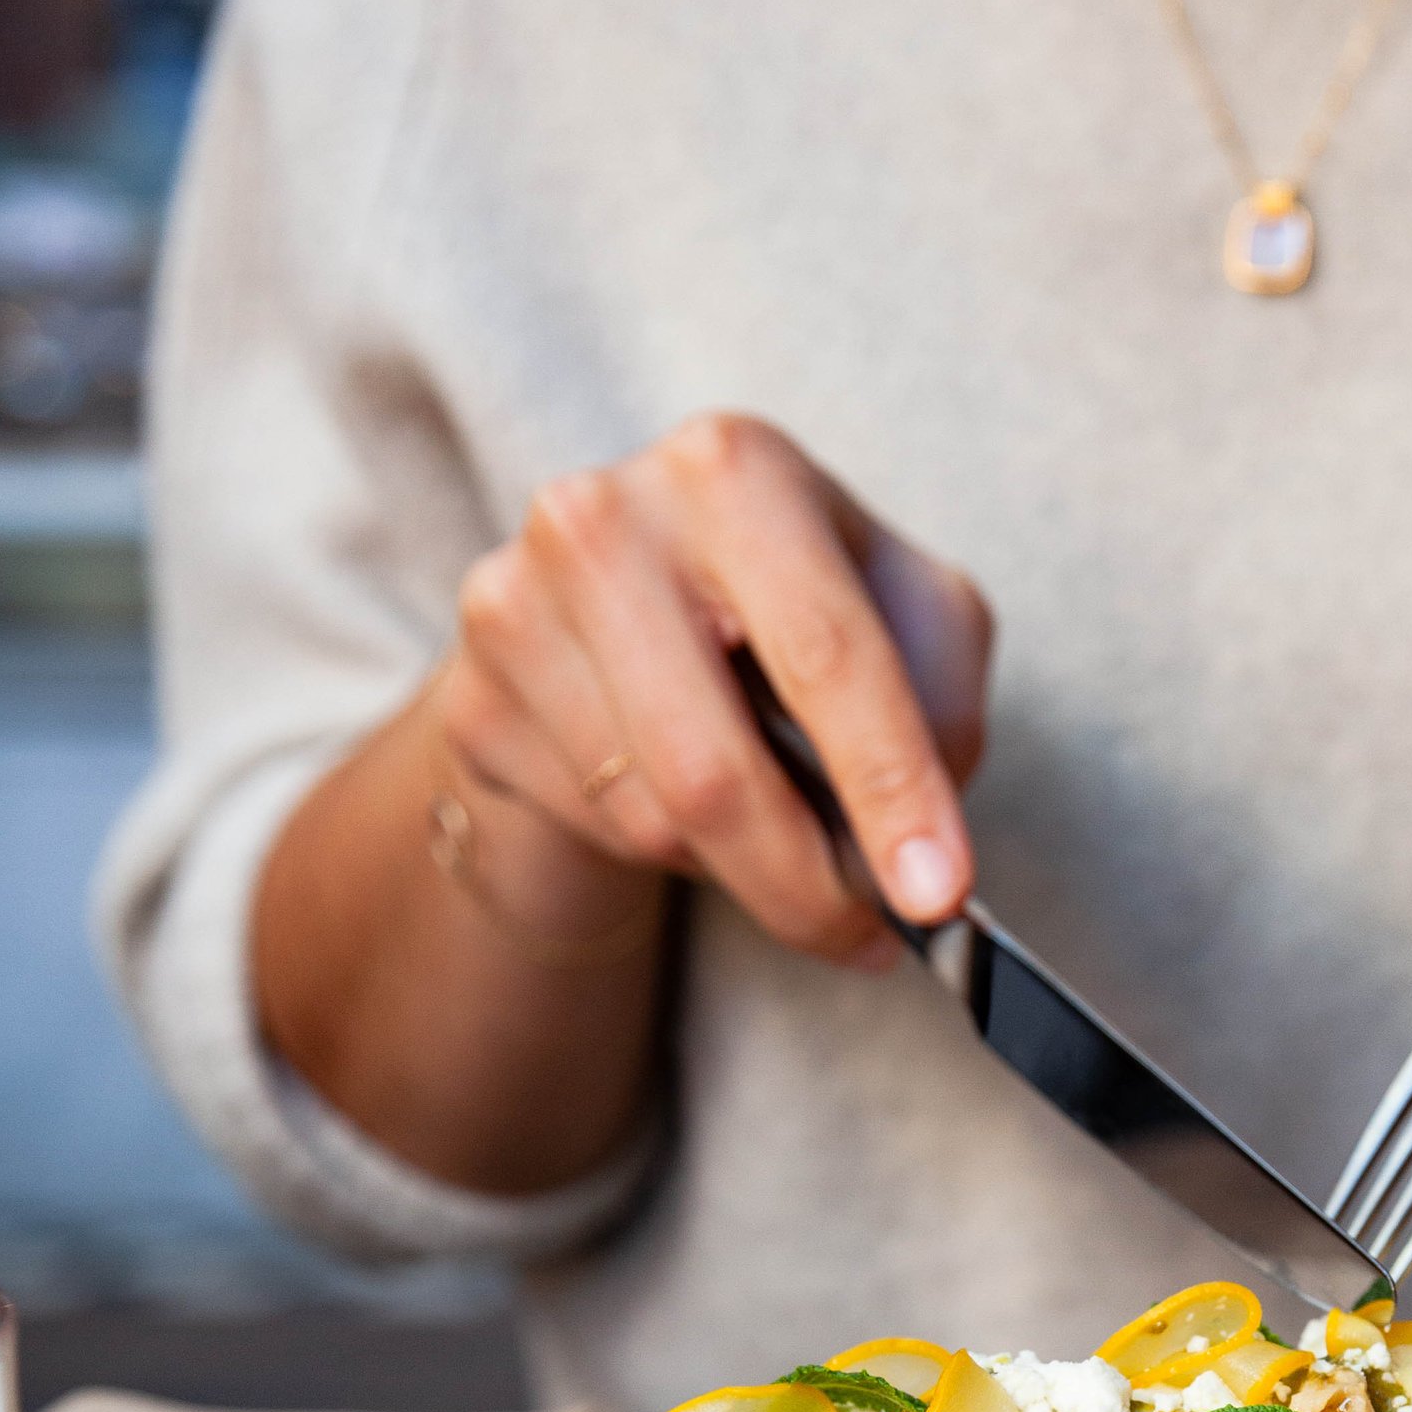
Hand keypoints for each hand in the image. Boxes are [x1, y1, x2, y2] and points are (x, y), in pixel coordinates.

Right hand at [439, 412, 992, 967]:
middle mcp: (605, 519)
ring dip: (745, 871)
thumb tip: (919, 857)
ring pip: (656, 821)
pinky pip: (598, 834)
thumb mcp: (907, 616)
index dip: (892, 787)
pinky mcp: (473, 700)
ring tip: (782, 837)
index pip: (828, 653)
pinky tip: (692, 807)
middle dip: (808, 887)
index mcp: (735, 471)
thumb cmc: (796, 608)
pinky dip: (674, 857)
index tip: (939, 896)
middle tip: (873, 940)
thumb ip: (938, 706)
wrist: (628, 607)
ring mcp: (515, 607)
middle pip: (716, 769)